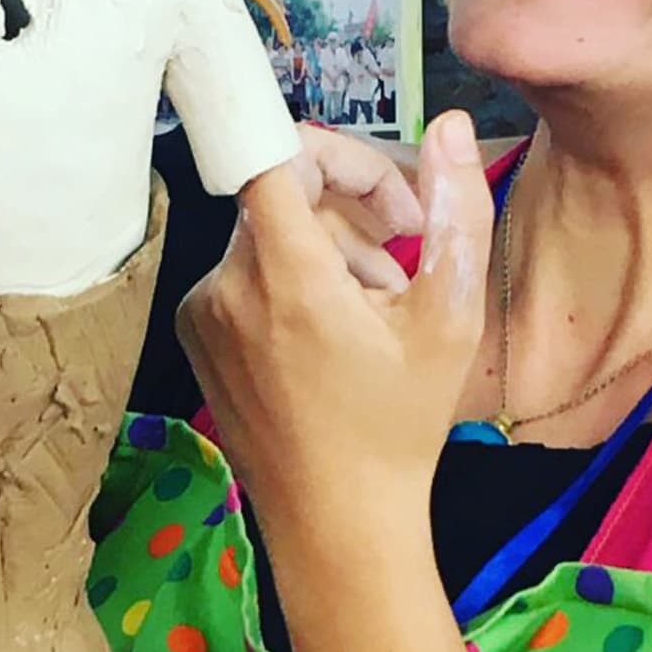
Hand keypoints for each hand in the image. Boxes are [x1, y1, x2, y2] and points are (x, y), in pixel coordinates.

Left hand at [178, 112, 492, 536]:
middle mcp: (226, 284)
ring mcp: (201, 312)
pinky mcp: (195, 336)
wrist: (337, 524)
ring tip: (379, 304)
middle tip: (408, 253)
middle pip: (282, 194)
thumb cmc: (398, 427)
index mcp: (286, 274)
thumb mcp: (450, 319)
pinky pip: (243, 276)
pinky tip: (333, 334)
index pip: (278, 151)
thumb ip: (456, 214)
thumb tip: (452, 127)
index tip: (389, 193)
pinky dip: (290, 282)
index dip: (340, 154)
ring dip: (327, 249)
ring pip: (267, 235)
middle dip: (352, 209)